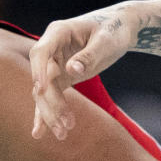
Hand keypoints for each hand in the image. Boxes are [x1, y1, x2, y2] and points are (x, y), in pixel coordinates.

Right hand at [29, 8, 133, 140]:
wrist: (121, 28)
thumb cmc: (114, 29)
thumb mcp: (106, 40)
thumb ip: (89, 55)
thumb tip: (71, 70)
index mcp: (58, 32)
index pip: (41, 52)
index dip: (39, 70)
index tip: (42, 89)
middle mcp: (51, 49)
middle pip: (42, 78)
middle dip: (51, 102)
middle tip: (65, 123)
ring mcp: (54, 64)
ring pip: (44, 92)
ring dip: (52, 112)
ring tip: (63, 133)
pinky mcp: (61, 77)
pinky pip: (51, 96)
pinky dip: (47, 113)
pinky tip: (40, 133)